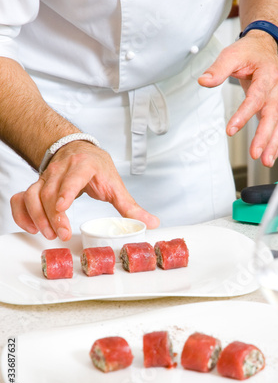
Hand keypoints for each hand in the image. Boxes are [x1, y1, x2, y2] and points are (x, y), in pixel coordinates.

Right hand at [10, 141, 159, 240]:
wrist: (78, 149)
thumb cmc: (96, 167)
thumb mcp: (115, 184)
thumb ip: (131, 207)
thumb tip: (151, 223)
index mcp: (84, 165)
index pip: (72, 177)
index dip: (65, 191)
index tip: (62, 207)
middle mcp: (61, 169)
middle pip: (50, 191)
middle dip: (53, 215)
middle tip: (62, 234)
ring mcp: (46, 177)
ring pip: (33, 195)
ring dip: (38, 217)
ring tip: (50, 234)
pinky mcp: (36, 185)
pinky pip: (22, 198)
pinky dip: (22, 214)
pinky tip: (31, 228)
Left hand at [198, 32, 277, 166]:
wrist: (266, 46)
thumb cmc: (250, 51)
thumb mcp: (232, 54)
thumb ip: (219, 69)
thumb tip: (204, 80)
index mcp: (267, 77)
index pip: (256, 99)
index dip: (244, 115)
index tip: (231, 129)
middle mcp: (276, 90)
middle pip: (271, 116)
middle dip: (264, 137)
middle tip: (255, 153)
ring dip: (273, 145)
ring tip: (266, 161)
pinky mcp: (276, 108)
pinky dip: (277, 143)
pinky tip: (271, 156)